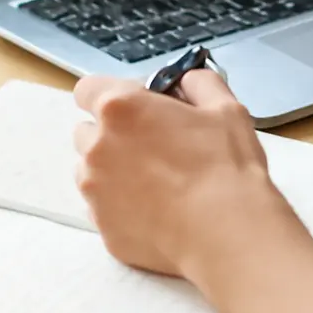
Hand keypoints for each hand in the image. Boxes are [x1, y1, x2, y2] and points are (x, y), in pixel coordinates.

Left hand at [73, 72, 282, 278]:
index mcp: (121, 109)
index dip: (114, 93)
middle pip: (88, 130)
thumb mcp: (225, 106)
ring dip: (114, 166)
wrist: (224, 231)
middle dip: (114, 131)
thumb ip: (198, 83)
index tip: (140, 102)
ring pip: (91, 169)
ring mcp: (95, 191)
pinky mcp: (102, 227)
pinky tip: (158, 204)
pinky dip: (123, 201)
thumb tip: (186, 81)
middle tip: (155, 140)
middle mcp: (97, 147)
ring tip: (157, 177)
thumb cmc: (224, 165)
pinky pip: (103, 205)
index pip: (87, 88)